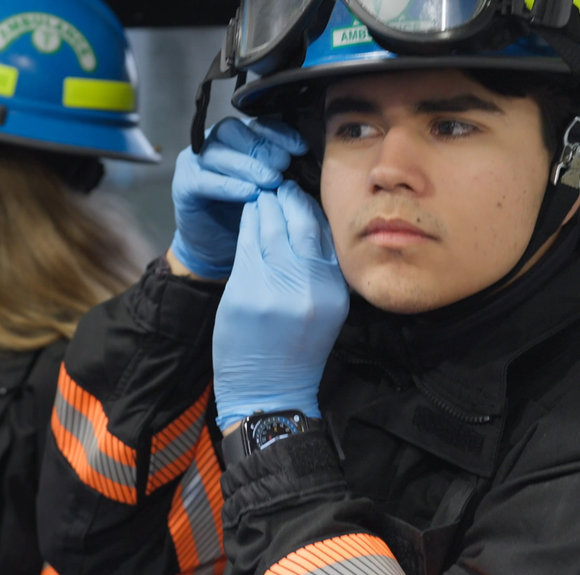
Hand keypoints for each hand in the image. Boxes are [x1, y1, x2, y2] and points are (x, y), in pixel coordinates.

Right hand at [169, 118, 305, 279]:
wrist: (218, 247)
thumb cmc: (249, 212)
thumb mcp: (271, 188)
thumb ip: (284, 171)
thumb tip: (310, 162)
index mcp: (238, 138)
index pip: (257, 124)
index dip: (279, 133)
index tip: (300, 148)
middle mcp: (213, 143)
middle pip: (234, 131)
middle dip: (262, 147)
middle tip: (283, 166)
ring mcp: (195, 162)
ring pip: (218, 152)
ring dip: (247, 165)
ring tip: (270, 181)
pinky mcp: (184, 184)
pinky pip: (205, 179)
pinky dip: (229, 185)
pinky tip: (250, 194)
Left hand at [212, 182, 348, 429]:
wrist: (269, 393)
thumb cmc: (297, 352)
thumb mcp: (325, 312)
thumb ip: (321, 271)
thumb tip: (311, 224)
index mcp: (334, 292)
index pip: (326, 235)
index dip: (312, 208)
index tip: (301, 194)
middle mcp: (309, 289)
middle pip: (300, 226)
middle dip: (288, 200)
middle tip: (279, 186)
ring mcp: (275, 291)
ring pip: (271, 231)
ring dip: (265, 207)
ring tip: (262, 195)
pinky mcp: (245, 294)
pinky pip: (246, 246)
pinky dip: (247, 224)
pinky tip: (248, 213)